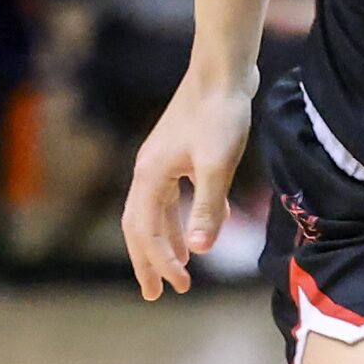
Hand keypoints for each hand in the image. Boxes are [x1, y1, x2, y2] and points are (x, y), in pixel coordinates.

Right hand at [121, 71, 258, 299]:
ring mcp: (163, 160)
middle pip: (139, 225)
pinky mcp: (180, 153)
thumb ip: (207, 208)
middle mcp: (148, 170)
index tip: (179, 287)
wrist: (224, 69)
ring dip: (166, 241)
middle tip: (156, 293)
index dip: (159, 262)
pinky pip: (174, 196)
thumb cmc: (220, 113)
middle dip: (148, 260)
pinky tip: (207, 228)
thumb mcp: (216, 165)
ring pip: (157, 211)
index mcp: (150, 175)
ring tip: (181, 268)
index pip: (145, 230)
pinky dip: (184, 218)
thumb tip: (198, 251)